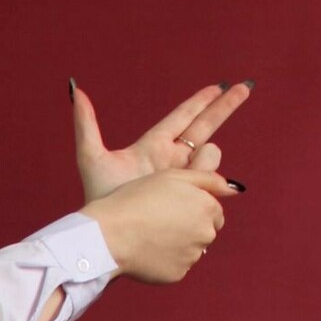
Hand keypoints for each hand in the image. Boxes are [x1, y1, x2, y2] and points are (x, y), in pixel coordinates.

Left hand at [72, 79, 251, 204]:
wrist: (113, 233)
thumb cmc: (100, 197)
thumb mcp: (91, 157)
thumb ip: (85, 124)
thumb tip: (77, 90)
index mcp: (153, 145)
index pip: (182, 118)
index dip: (200, 102)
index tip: (218, 86)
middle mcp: (171, 160)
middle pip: (204, 127)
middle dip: (224, 107)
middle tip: (244, 87)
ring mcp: (183, 179)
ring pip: (209, 157)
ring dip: (205, 158)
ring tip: (187, 169)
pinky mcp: (192, 198)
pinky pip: (211, 184)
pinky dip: (213, 182)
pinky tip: (212, 185)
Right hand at [80, 169, 235, 285]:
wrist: (108, 235)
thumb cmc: (136, 200)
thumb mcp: (172, 176)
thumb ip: (208, 179)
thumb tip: (235, 188)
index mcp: (208, 208)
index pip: (213, 211)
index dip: (192, 208)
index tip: (169, 207)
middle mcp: (206, 234)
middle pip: (204, 232)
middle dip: (187, 227)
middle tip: (157, 222)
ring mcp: (192, 257)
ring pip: (190, 250)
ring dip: (176, 245)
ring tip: (149, 236)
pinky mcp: (177, 275)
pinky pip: (175, 267)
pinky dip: (164, 261)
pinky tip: (146, 251)